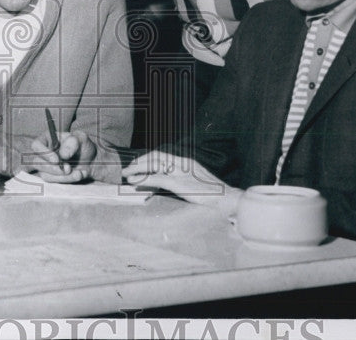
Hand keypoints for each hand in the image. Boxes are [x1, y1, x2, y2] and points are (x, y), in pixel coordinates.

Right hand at [30, 130, 96, 182]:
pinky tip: (80, 175)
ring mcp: (46, 167)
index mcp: (47, 139)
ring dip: (62, 177)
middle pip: (36, 163)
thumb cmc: (84, 145)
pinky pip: (54, 182)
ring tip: (78, 173)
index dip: (44, 153)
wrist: (92, 160)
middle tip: (68, 169)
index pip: (36, 145)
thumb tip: (62, 155)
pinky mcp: (52, 177)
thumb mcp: (81, 139)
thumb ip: (72, 143)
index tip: (57, 160)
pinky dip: (68, 180)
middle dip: (53, 168)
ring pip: (45, 175)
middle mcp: (44, 153)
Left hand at [122, 151, 238, 213]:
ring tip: (128, 174)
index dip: (149, 158)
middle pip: (156, 157)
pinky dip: (145, 180)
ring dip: (138, 169)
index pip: (163, 155)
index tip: (139, 164)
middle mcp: (183, 163)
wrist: (227, 200)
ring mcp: (181, 172)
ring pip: (154, 165)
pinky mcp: (179, 183)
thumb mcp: (197, 183)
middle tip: (129, 168)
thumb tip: (167, 183)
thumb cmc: (214, 196)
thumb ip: (183, 180)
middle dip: (140, 161)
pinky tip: (137, 183)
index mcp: (187, 162)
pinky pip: (158, 179)